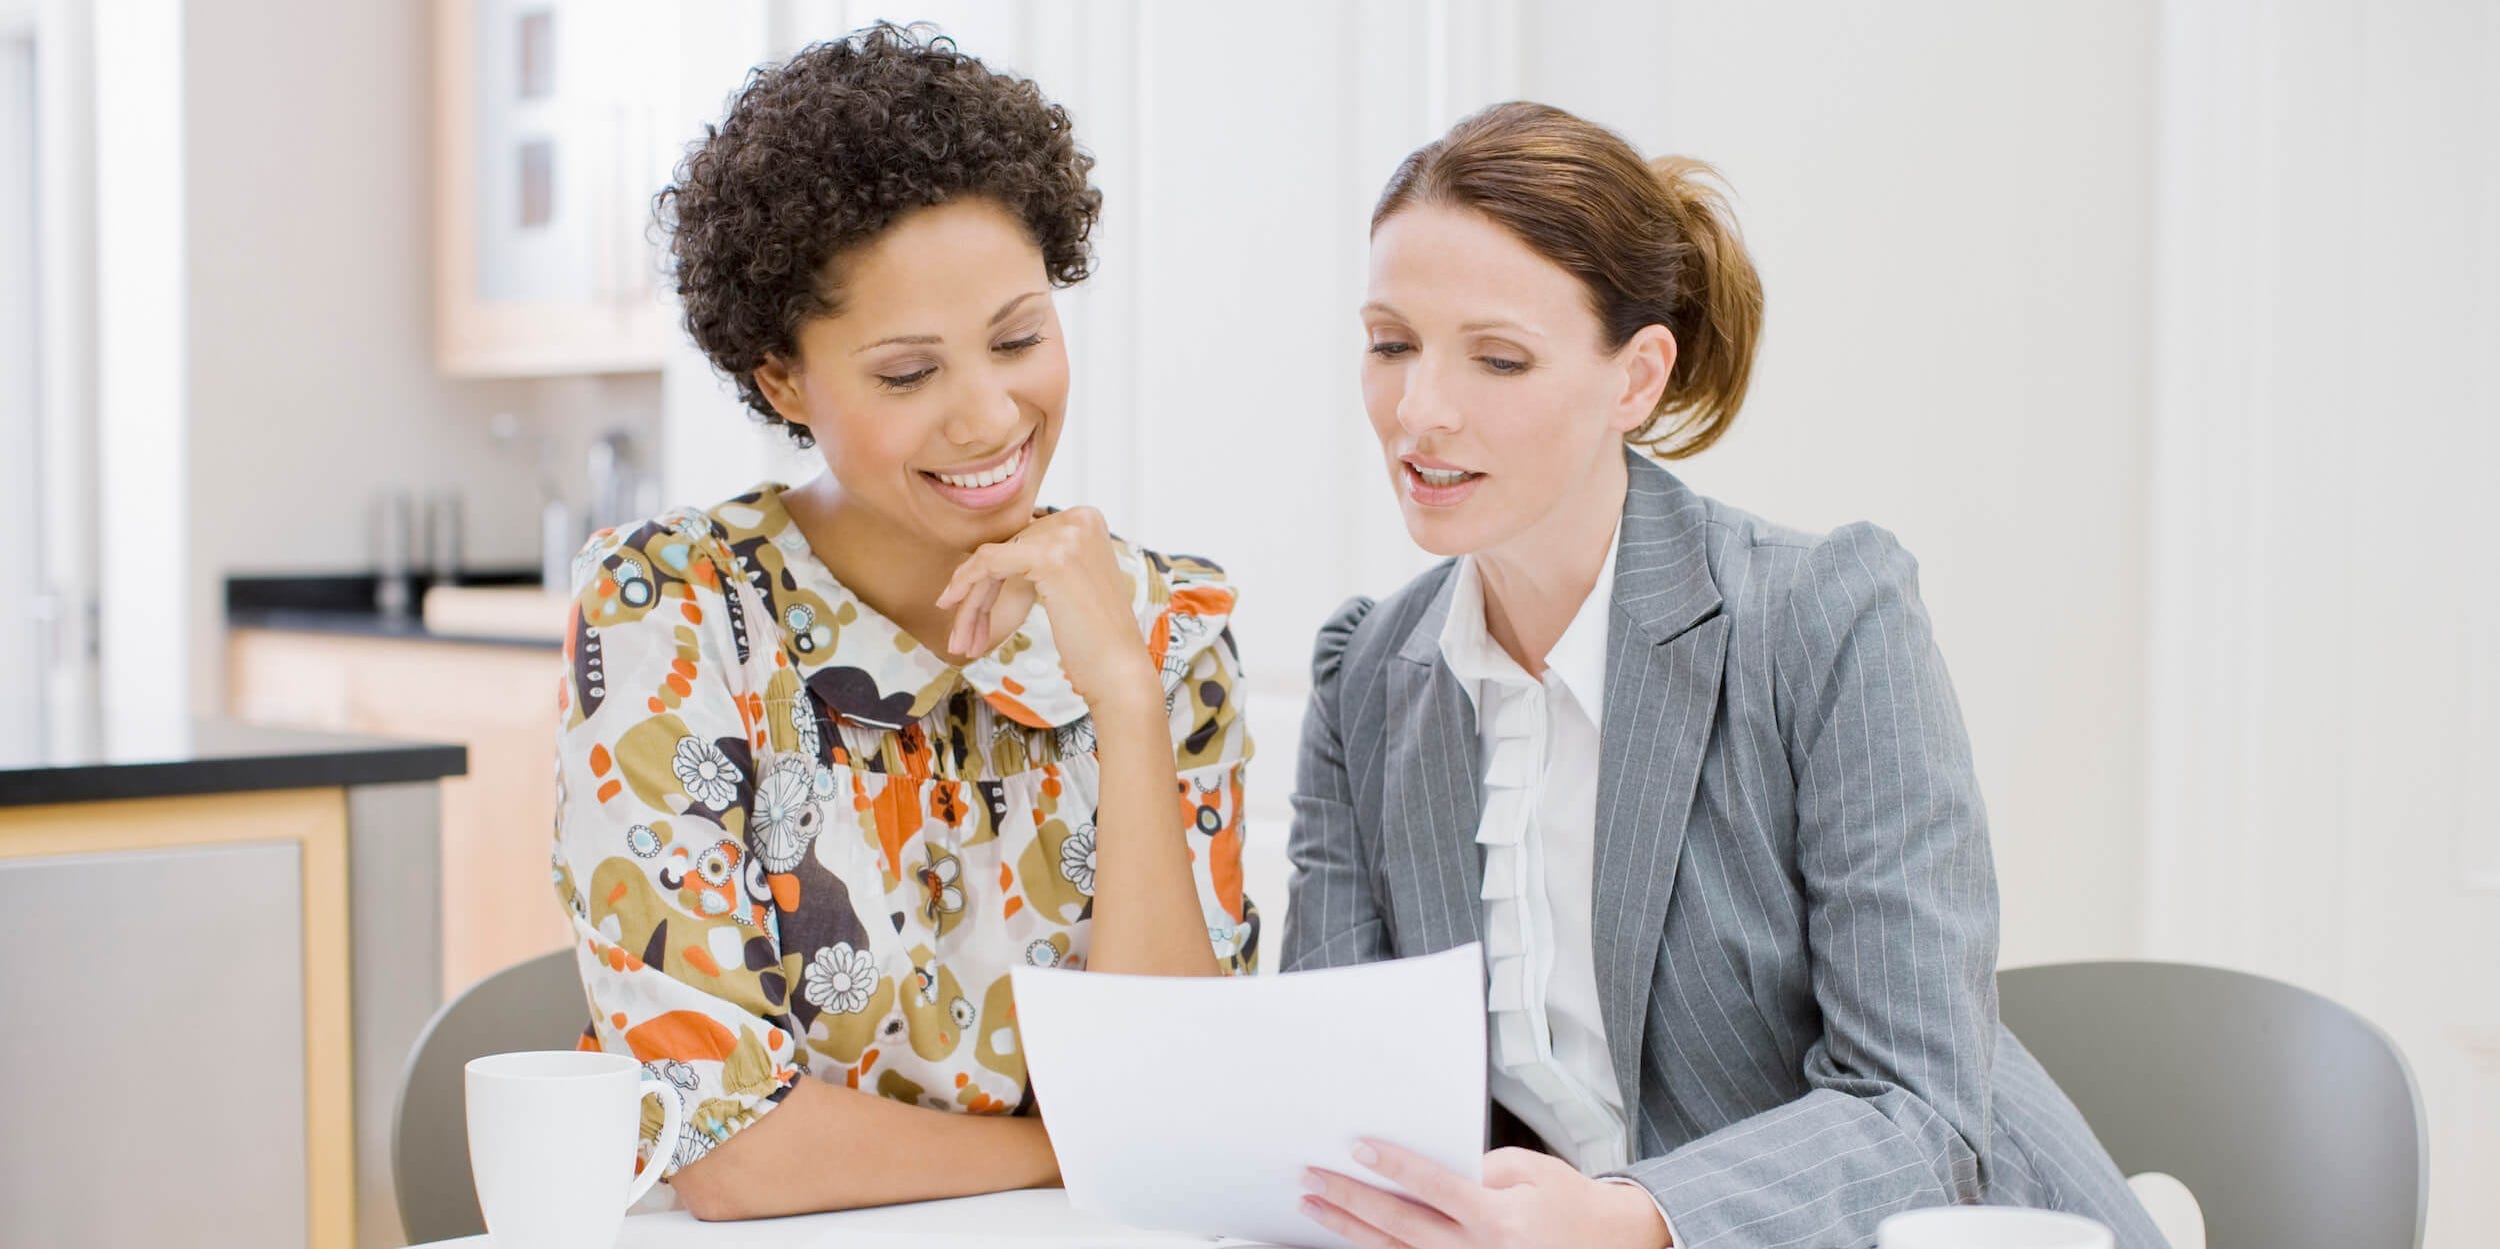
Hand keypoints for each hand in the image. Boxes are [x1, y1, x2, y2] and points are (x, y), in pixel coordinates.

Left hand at [935, 507, 1159, 712]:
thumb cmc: (1095, 640)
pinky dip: (966, 585)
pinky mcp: (1049, 556)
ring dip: (971, 602)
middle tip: (962, 635)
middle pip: (1007, 550)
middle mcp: (1080, 518)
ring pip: (993, 559)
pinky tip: (952, 608)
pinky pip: (989, 563)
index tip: (970, 609)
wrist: (1119, 671)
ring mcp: (1066, 535)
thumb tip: (991, 555)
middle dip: (979, 594)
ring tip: (960, 641)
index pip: (1023, 540)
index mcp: (1087, 520)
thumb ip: (1039, 562)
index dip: (993, 576)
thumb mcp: (1069, 585)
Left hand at [1301, 1141, 1671, 1248]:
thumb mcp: (1530, 1169)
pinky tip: (1350, 1235)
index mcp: (1499, 1219)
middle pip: (1401, 1225)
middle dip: (1351, 1200)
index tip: (1357, 1148)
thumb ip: (1478, 1166)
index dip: (1393, 1167)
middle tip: (1313, 1180)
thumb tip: (1425, 1167)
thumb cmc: (1567, 1201)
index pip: (1433, 1188)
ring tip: (1315, 1207)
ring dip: (1350, 1230)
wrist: (1604, 1241)